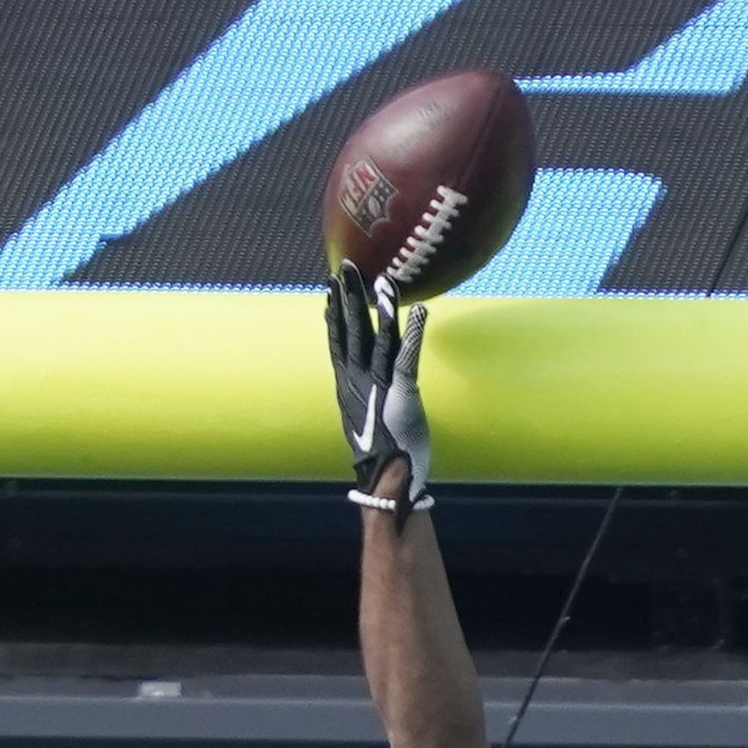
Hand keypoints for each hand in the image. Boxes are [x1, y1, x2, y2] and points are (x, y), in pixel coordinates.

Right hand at [325, 265, 431, 511]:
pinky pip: (406, 357)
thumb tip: (361, 387)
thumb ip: (364, 396)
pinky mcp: (401, 393)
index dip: (335, 314)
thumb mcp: (367, 418)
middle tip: (344, 268)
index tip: (330, 288)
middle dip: (347, 298)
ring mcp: (378, 387)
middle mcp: (358, 382)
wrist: (389, 478)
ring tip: (381, 279)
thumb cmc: (383, 450)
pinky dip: (412, 333)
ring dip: (379, 308)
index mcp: (349, 386)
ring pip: (377, 339)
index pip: (339, 342)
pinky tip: (418, 309)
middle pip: (351, 332)